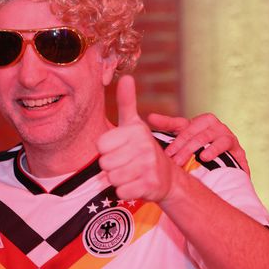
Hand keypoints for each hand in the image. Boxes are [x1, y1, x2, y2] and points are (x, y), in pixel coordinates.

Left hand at [97, 75, 175, 201]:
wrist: (168, 177)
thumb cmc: (144, 149)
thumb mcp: (135, 125)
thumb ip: (127, 102)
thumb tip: (126, 76)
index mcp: (136, 131)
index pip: (101, 145)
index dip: (107, 150)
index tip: (120, 149)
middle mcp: (143, 146)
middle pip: (104, 163)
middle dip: (111, 167)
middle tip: (127, 163)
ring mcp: (147, 166)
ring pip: (111, 178)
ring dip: (118, 179)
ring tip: (131, 173)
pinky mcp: (149, 185)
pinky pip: (120, 192)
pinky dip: (125, 192)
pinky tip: (136, 184)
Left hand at [147, 112, 249, 175]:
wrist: (228, 174)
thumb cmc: (202, 157)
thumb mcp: (184, 146)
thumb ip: (169, 131)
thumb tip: (150, 117)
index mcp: (197, 124)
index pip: (179, 123)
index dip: (166, 126)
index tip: (156, 132)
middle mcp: (211, 125)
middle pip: (191, 131)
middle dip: (179, 146)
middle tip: (169, 160)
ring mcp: (224, 133)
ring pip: (206, 136)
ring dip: (193, 148)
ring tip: (181, 161)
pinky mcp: (235, 145)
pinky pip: (224, 143)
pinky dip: (214, 149)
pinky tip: (205, 157)